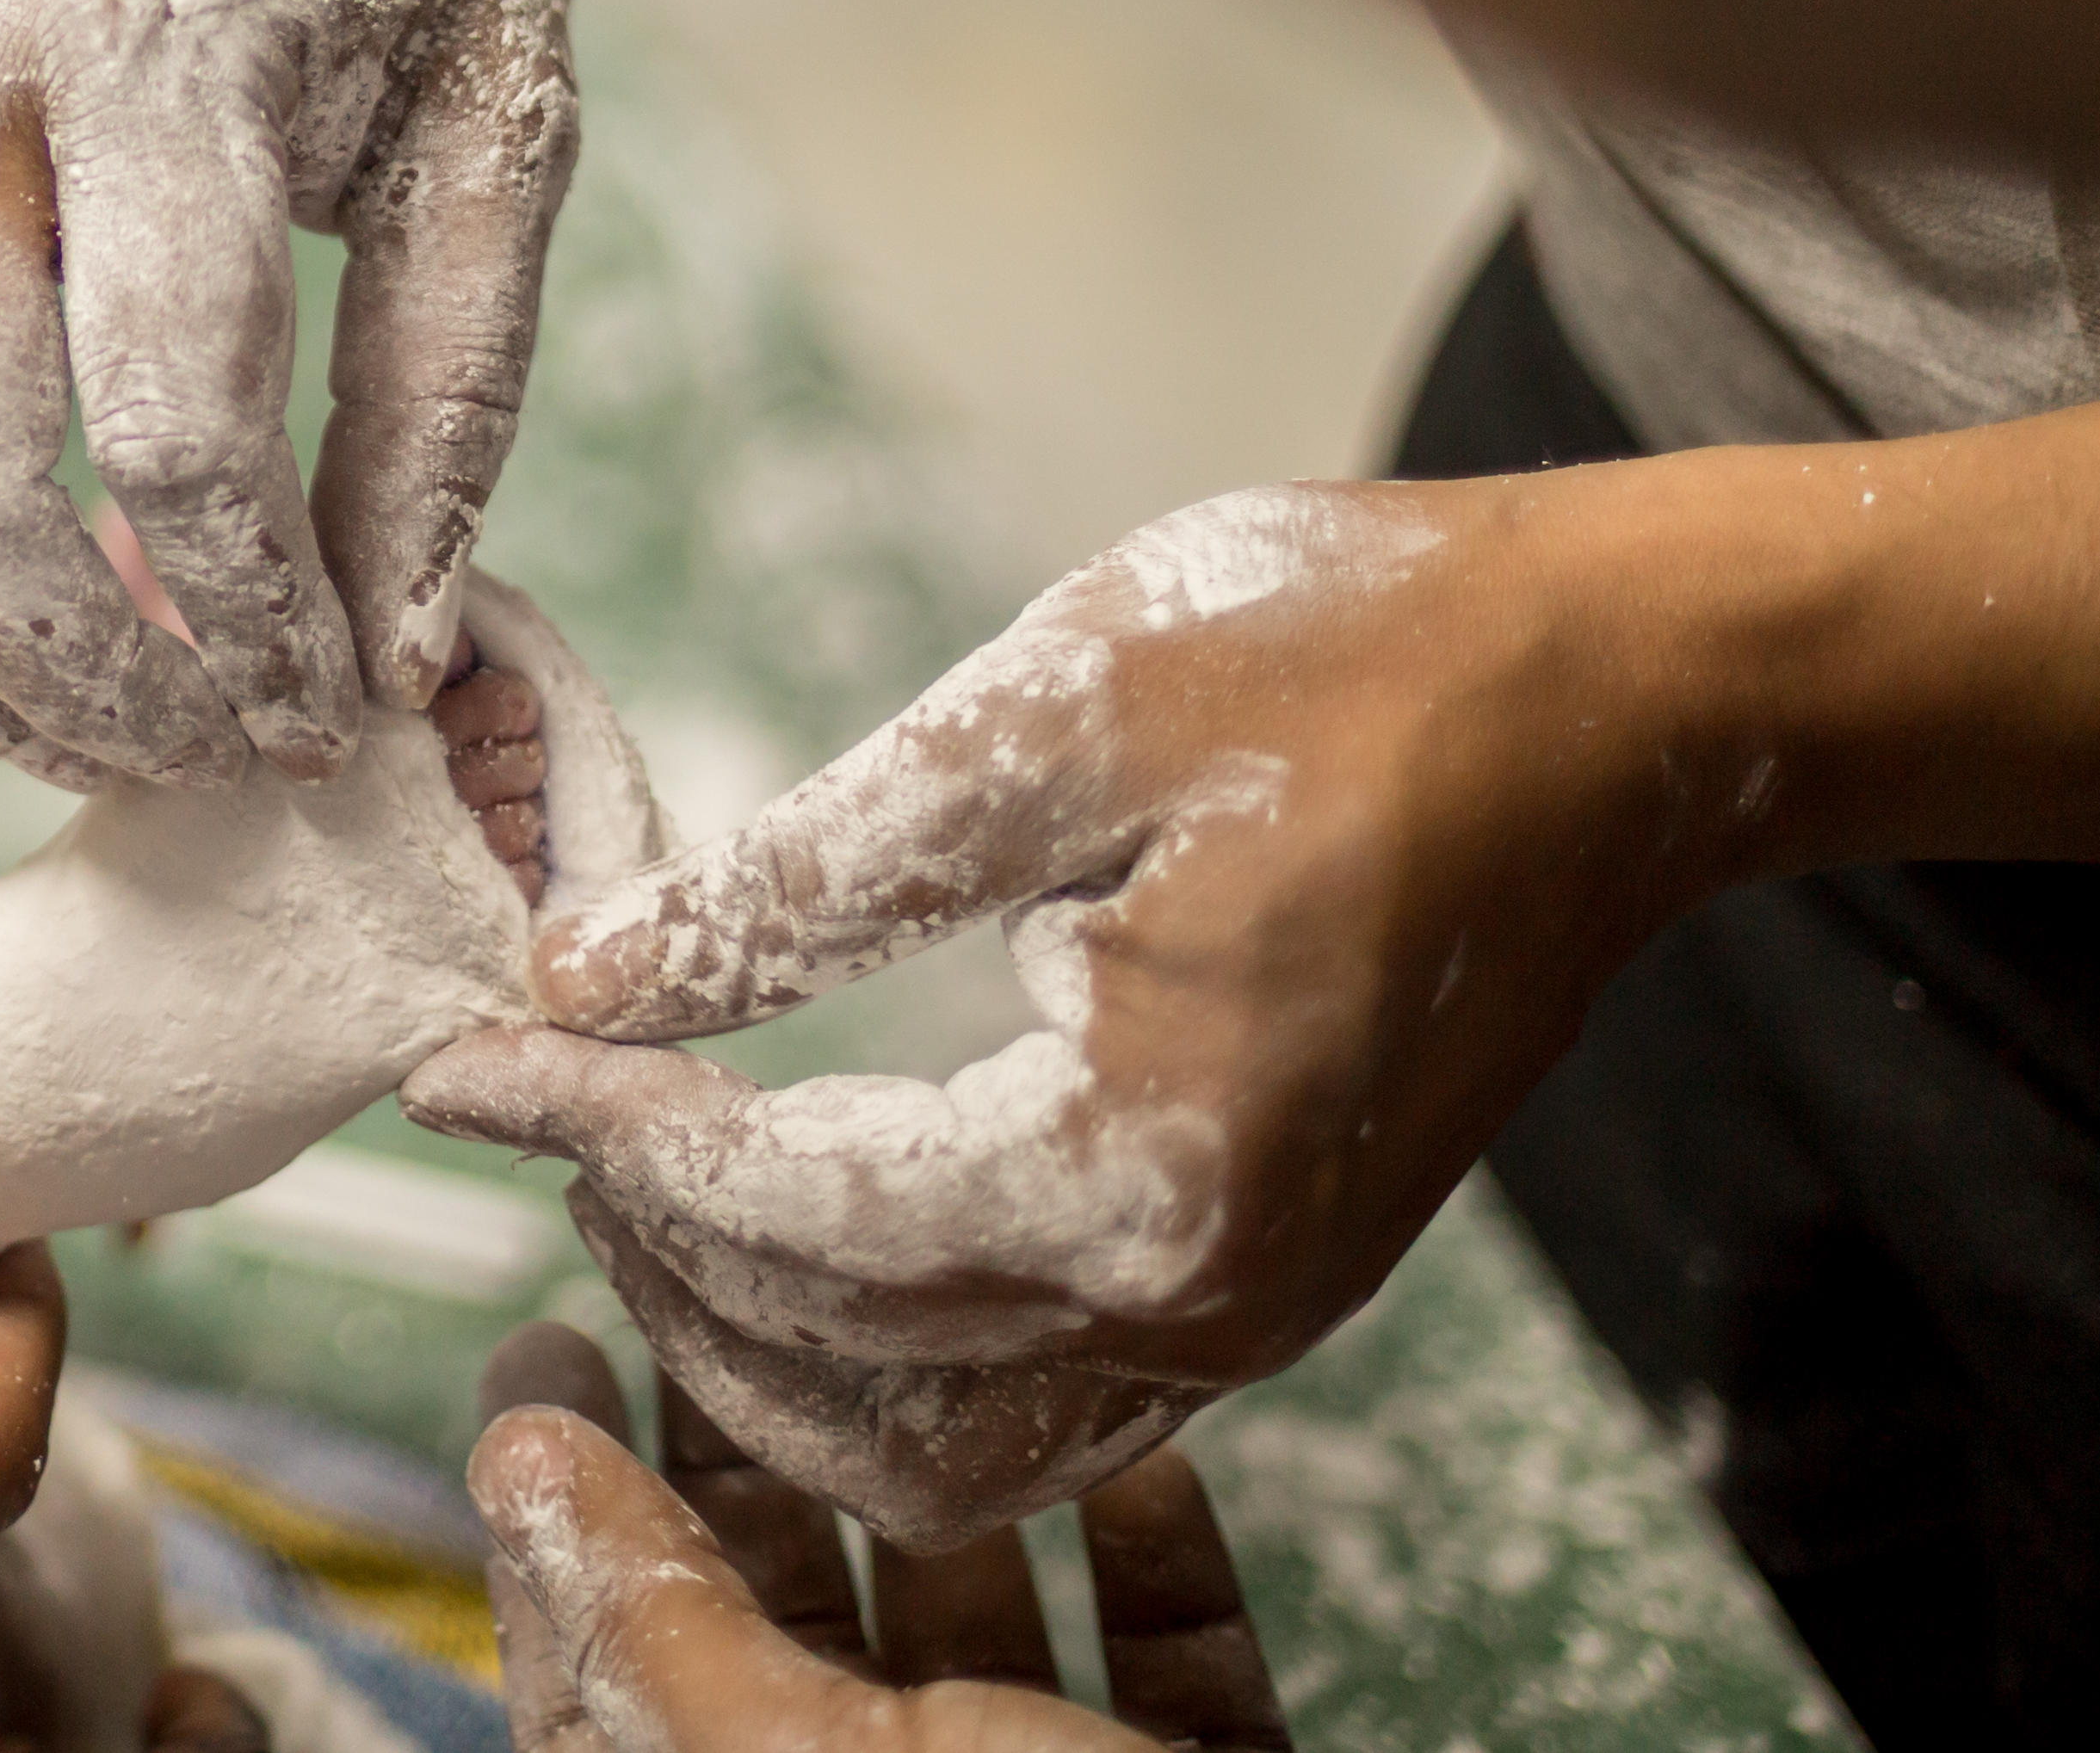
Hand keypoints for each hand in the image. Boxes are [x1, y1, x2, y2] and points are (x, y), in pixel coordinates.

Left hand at [410, 475, 1758, 1544]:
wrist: (1629, 697)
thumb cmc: (1354, 657)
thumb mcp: (1049, 717)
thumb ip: (801, 878)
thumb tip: (582, 967)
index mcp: (1141, 1163)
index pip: (786, 1216)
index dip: (601, 1129)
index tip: (470, 1053)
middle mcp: (1202, 1293)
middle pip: (835, 1367)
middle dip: (651, 1240)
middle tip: (534, 1092)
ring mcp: (1249, 1309)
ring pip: (931, 1441)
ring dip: (756, 1332)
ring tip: (636, 1158)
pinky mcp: (1267, 1278)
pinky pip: (1033, 1401)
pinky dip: (877, 1346)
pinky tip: (791, 1204)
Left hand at [472, 1323, 1287, 1751]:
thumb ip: (659, 1629)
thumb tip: (519, 1465)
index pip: (590, 1669)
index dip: (555, 1510)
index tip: (541, 1350)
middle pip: (772, 1629)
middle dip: (743, 1457)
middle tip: (713, 1287)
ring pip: (972, 1641)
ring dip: (954, 1491)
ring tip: (917, 1342)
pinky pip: (1168, 1681)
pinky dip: (1153, 1562)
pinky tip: (1141, 1453)